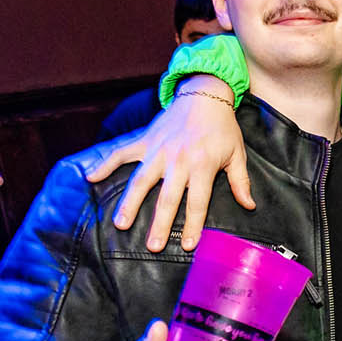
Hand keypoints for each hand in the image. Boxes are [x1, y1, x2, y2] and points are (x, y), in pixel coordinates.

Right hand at [87, 77, 252, 250]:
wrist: (204, 94)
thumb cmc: (223, 128)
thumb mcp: (237, 154)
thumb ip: (241, 182)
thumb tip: (250, 206)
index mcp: (203, 165)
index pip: (198, 201)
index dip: (193, 225)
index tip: (188, 245)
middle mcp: (178, 160)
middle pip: (168, 198)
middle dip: (161, 224)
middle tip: (153, 246)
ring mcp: (158, 150)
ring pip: (141, 181)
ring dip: (130, 203)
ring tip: (121, 224)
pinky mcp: (145, 140)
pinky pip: (121, 153)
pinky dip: (105, 164)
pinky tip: (91, 177)